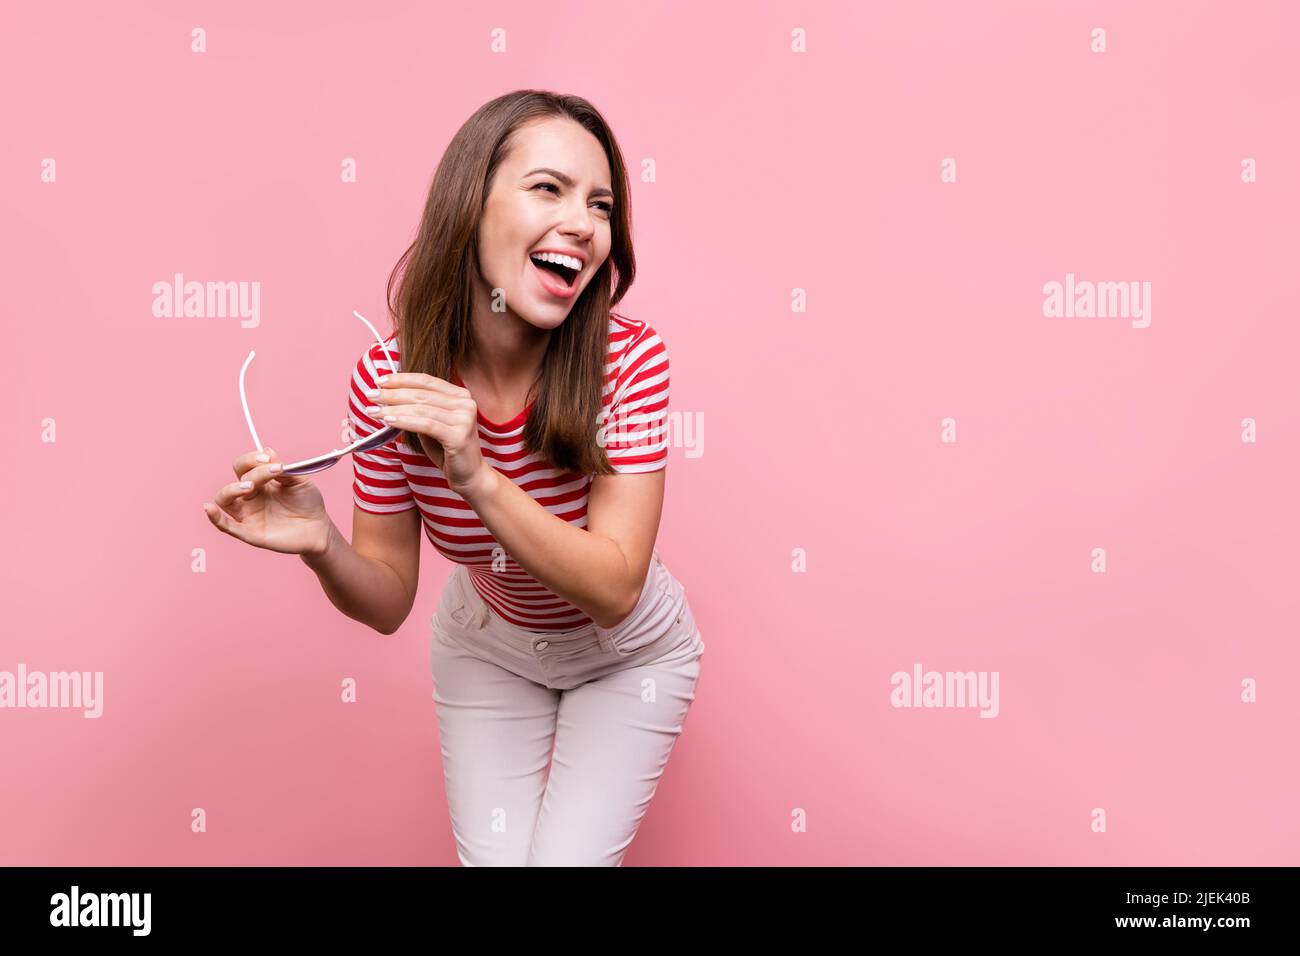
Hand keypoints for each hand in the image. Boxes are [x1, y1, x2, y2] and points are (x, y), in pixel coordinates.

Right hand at [202, 448, 331, 554]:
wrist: (319, 529)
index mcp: (261, 481)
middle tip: (272, 470)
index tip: (269, 458)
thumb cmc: (308, 503)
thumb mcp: (300, 481)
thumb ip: (284, 469)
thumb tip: (267, 451)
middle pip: (237, 478)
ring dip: (232, 490)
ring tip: (250, 487)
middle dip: (250, 470)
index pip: (245, 466)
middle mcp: (251, 496)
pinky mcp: (250, 532)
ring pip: (224, 499)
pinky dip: (215, 517)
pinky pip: (227, 526)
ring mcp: (248, 514)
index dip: (253, 459)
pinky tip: (209, 508)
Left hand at [364, 372, 491, 495]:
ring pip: (421, 408)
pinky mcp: (459, 435)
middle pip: (421, 394)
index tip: (379, 381)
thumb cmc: (447, 449)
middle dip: (392, 394)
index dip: (401, 379)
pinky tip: (388, 421)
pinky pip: (425, 425)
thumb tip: (387, 396)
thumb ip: (417, 409)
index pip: (426, 381)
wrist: (469, 475)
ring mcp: (464, 418)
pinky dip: (404, 421)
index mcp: (460, 395)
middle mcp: (466, 403)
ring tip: (373, 411)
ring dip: (393, 408)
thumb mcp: (430, 424)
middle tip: (370, 395)